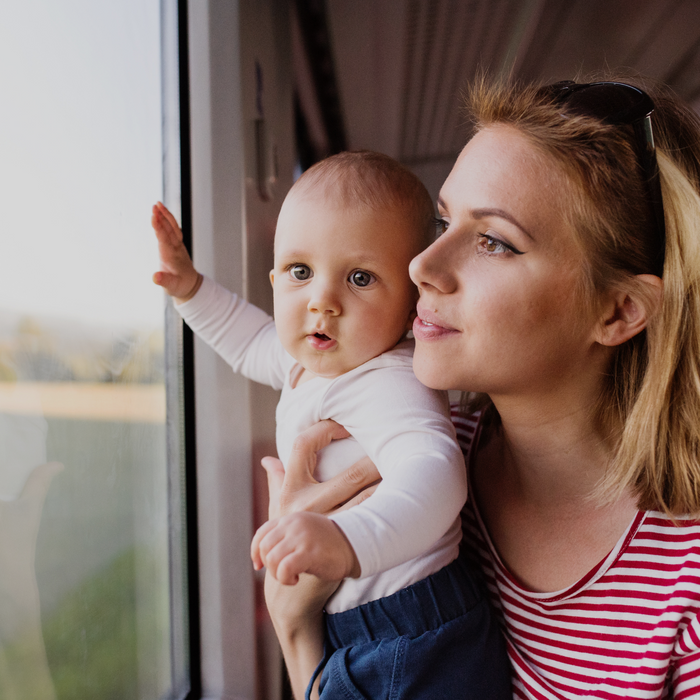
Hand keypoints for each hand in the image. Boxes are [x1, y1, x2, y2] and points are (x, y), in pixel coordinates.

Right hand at [151, 201, 201, 301]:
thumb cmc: (179, 286)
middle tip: (155, 205)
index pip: (165, 238)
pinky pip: (173, 230)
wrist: (190, 285)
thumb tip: (155, 277)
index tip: (154, 216)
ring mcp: (178, 246)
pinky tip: (162, 213)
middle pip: (170, 229)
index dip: (159, 227)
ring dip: (165, 216)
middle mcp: (176, 248)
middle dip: (163, 217)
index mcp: (172, 256)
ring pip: (172, 227)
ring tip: (157, 204)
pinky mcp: (177, 245)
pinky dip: (167, 220)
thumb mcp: (170, 286)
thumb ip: (163, 281)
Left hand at [252, 512, 359, 584]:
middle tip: (283, 572)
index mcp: (291, 518)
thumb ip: (286, 530)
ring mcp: (302, 536)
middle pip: (265, 548)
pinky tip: (296, 580)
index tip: (259, 565)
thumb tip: (264, 524)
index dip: (256, 552)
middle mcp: (294, 524)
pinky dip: (285, 578)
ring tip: (291, 576)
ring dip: (278, 574)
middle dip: (269, 565)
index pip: (262, 533)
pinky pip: (284, 569)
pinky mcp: (309, 552)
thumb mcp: (306, 529)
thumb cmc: (329, 542)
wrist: (356, 546)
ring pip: (272, 559)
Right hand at [260, 420, 380, 698]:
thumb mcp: (275, 511)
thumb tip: (269, 460)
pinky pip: (369, 517)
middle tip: (393, 440)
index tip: (344, 423)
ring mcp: (325, 522)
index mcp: (290, 489)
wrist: (288, 586)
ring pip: (364, 495)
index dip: (323, 428)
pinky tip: (403, 495)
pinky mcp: (340, 540)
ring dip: (386, 480)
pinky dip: (386, 505)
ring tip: (407, 464)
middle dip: (372, 456)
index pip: (302, 444)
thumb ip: (275, 482)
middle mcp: (307, 503)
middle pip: (346, 472)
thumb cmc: (284, 540)